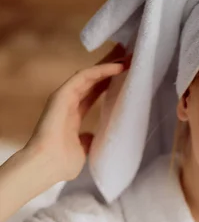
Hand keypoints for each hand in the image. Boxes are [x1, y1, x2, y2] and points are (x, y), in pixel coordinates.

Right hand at [25, 43, 131, 182]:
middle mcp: (68, 103)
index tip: (126, 74)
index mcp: (73, 116)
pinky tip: (118, 66)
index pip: (93, 93)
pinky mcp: (62, 94)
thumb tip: (93, 137)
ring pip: (89, 74)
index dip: (109, 82)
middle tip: (129, 56)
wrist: (47, 166)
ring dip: (109, 64)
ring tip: (128, 56)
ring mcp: (64, 97)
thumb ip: (87, 141)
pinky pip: (85, 76)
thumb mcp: (82, 151)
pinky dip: (102, 70)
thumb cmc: (61, 164)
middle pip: (92, 79)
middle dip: (110, 66)